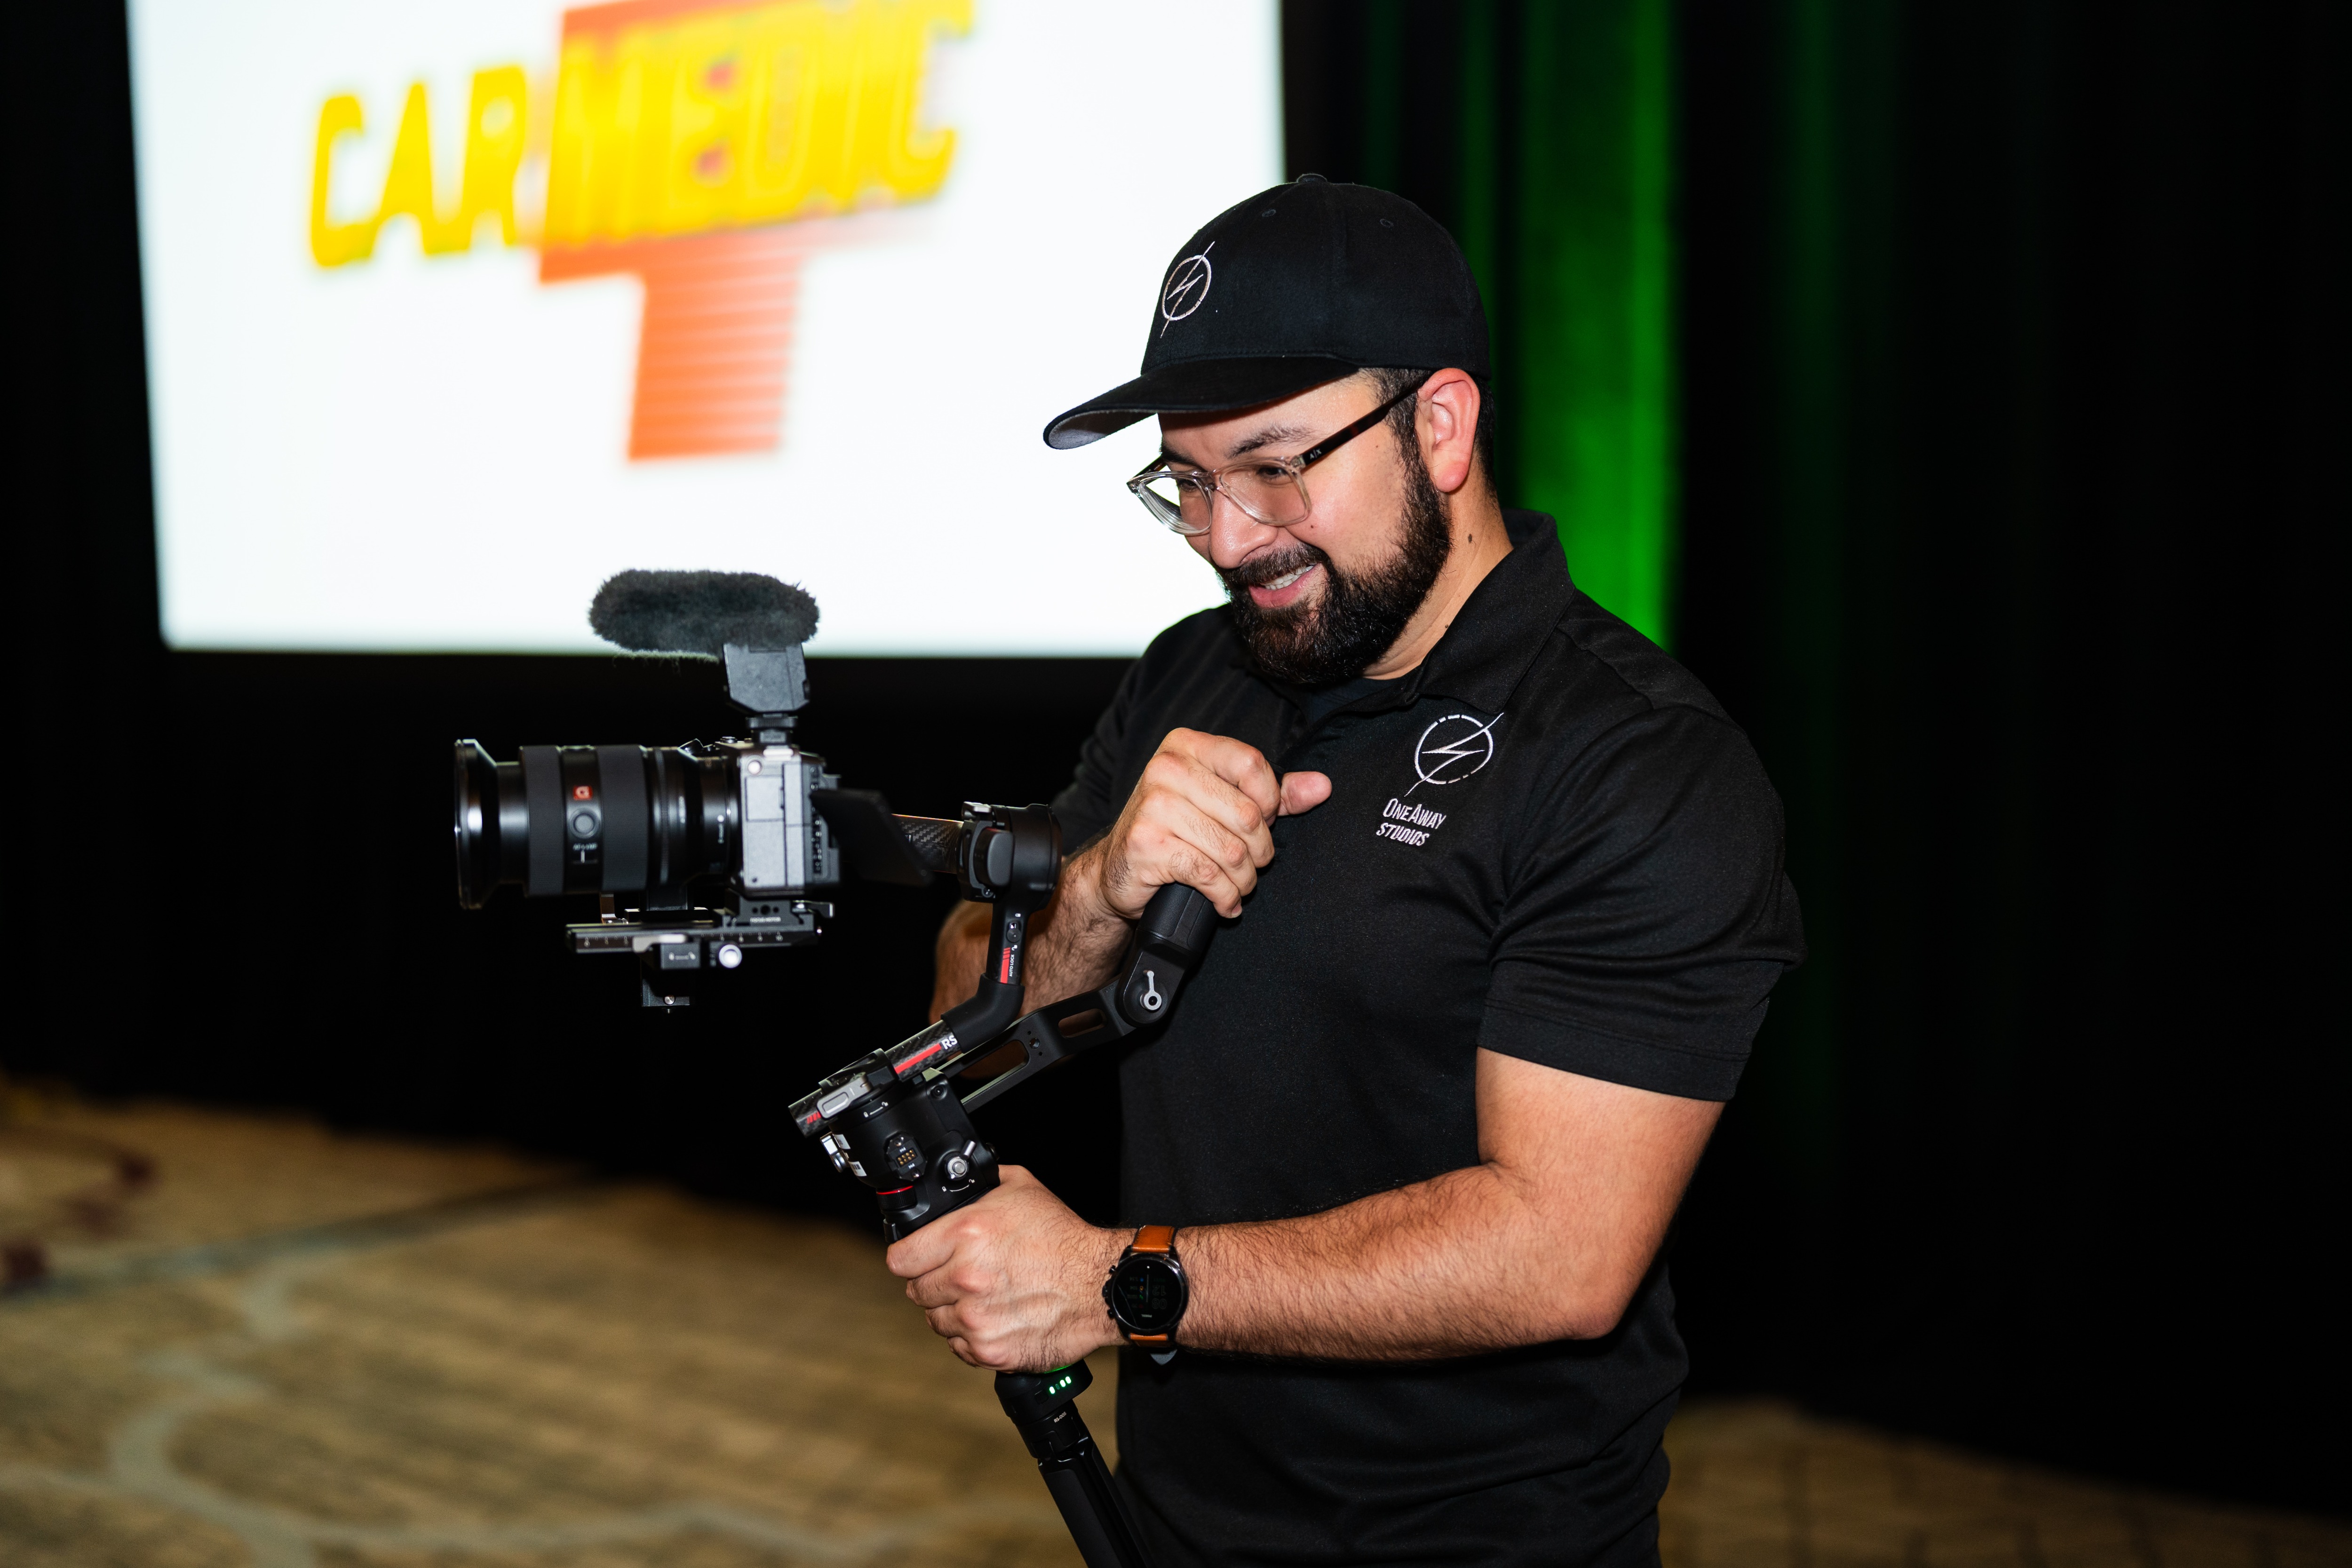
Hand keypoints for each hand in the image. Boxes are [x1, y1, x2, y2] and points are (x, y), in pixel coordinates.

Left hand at [885, 1166, 1125, 1370]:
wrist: (1100, 1286)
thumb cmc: (1064, 1239)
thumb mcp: (1021, 1187)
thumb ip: (981, 1184)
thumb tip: (959, 1181)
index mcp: (965, 1234)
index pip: (900, 1259)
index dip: (910, 1257)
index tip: (920, 1259)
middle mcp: (965, 1278)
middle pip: (916, 1291)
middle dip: (935, 1283)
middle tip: (962, 1277)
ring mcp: (976, 1318)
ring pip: (936, 1321)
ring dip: (953, 1311)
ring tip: (985, 1297)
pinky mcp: (990, 1350)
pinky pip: (959, 1347)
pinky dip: (972, 1337)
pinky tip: (995, 1318)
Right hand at [1094, 728, 1330, 919]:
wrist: (1117, 870)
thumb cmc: (1176, 831)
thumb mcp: (1223, 802)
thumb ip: (1274, 793)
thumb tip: (1323, 786)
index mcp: (1188, 746)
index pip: (1252, 765)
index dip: (1269, 803)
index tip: (1262, 823)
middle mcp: (1167, 768)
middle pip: (1247, 814)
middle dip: (1260, 851)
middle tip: (1253, 864)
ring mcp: (1153, 805)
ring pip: (1231, 849)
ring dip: (1244, 879)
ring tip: (1239, 885)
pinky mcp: (1146, 843)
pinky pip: (1208, 873)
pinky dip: (1225, 896)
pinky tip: (1224, 902)